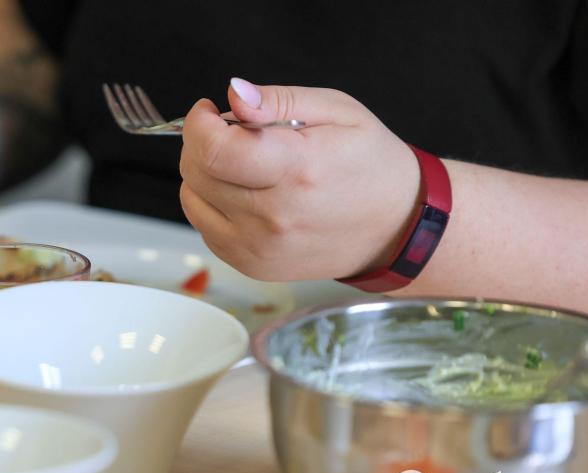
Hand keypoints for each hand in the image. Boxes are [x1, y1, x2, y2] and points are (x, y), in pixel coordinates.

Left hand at [179, 78, 421, 281]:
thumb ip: (278, 100)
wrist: (395, 227)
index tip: (209, 111)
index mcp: (297, 170)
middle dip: (202, 142)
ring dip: (204, 174)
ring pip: (192, 199)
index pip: (213, 150)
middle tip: (234, 134)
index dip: (199, 123)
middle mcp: (274, 216)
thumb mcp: (337, 111)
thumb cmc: (369, 164)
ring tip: (242, 164)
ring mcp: (259, 247)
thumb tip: (233, 94)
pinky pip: (204, 226)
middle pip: (197, 172)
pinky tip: (245, 193)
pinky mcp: (252, 265)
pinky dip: (213, 203)